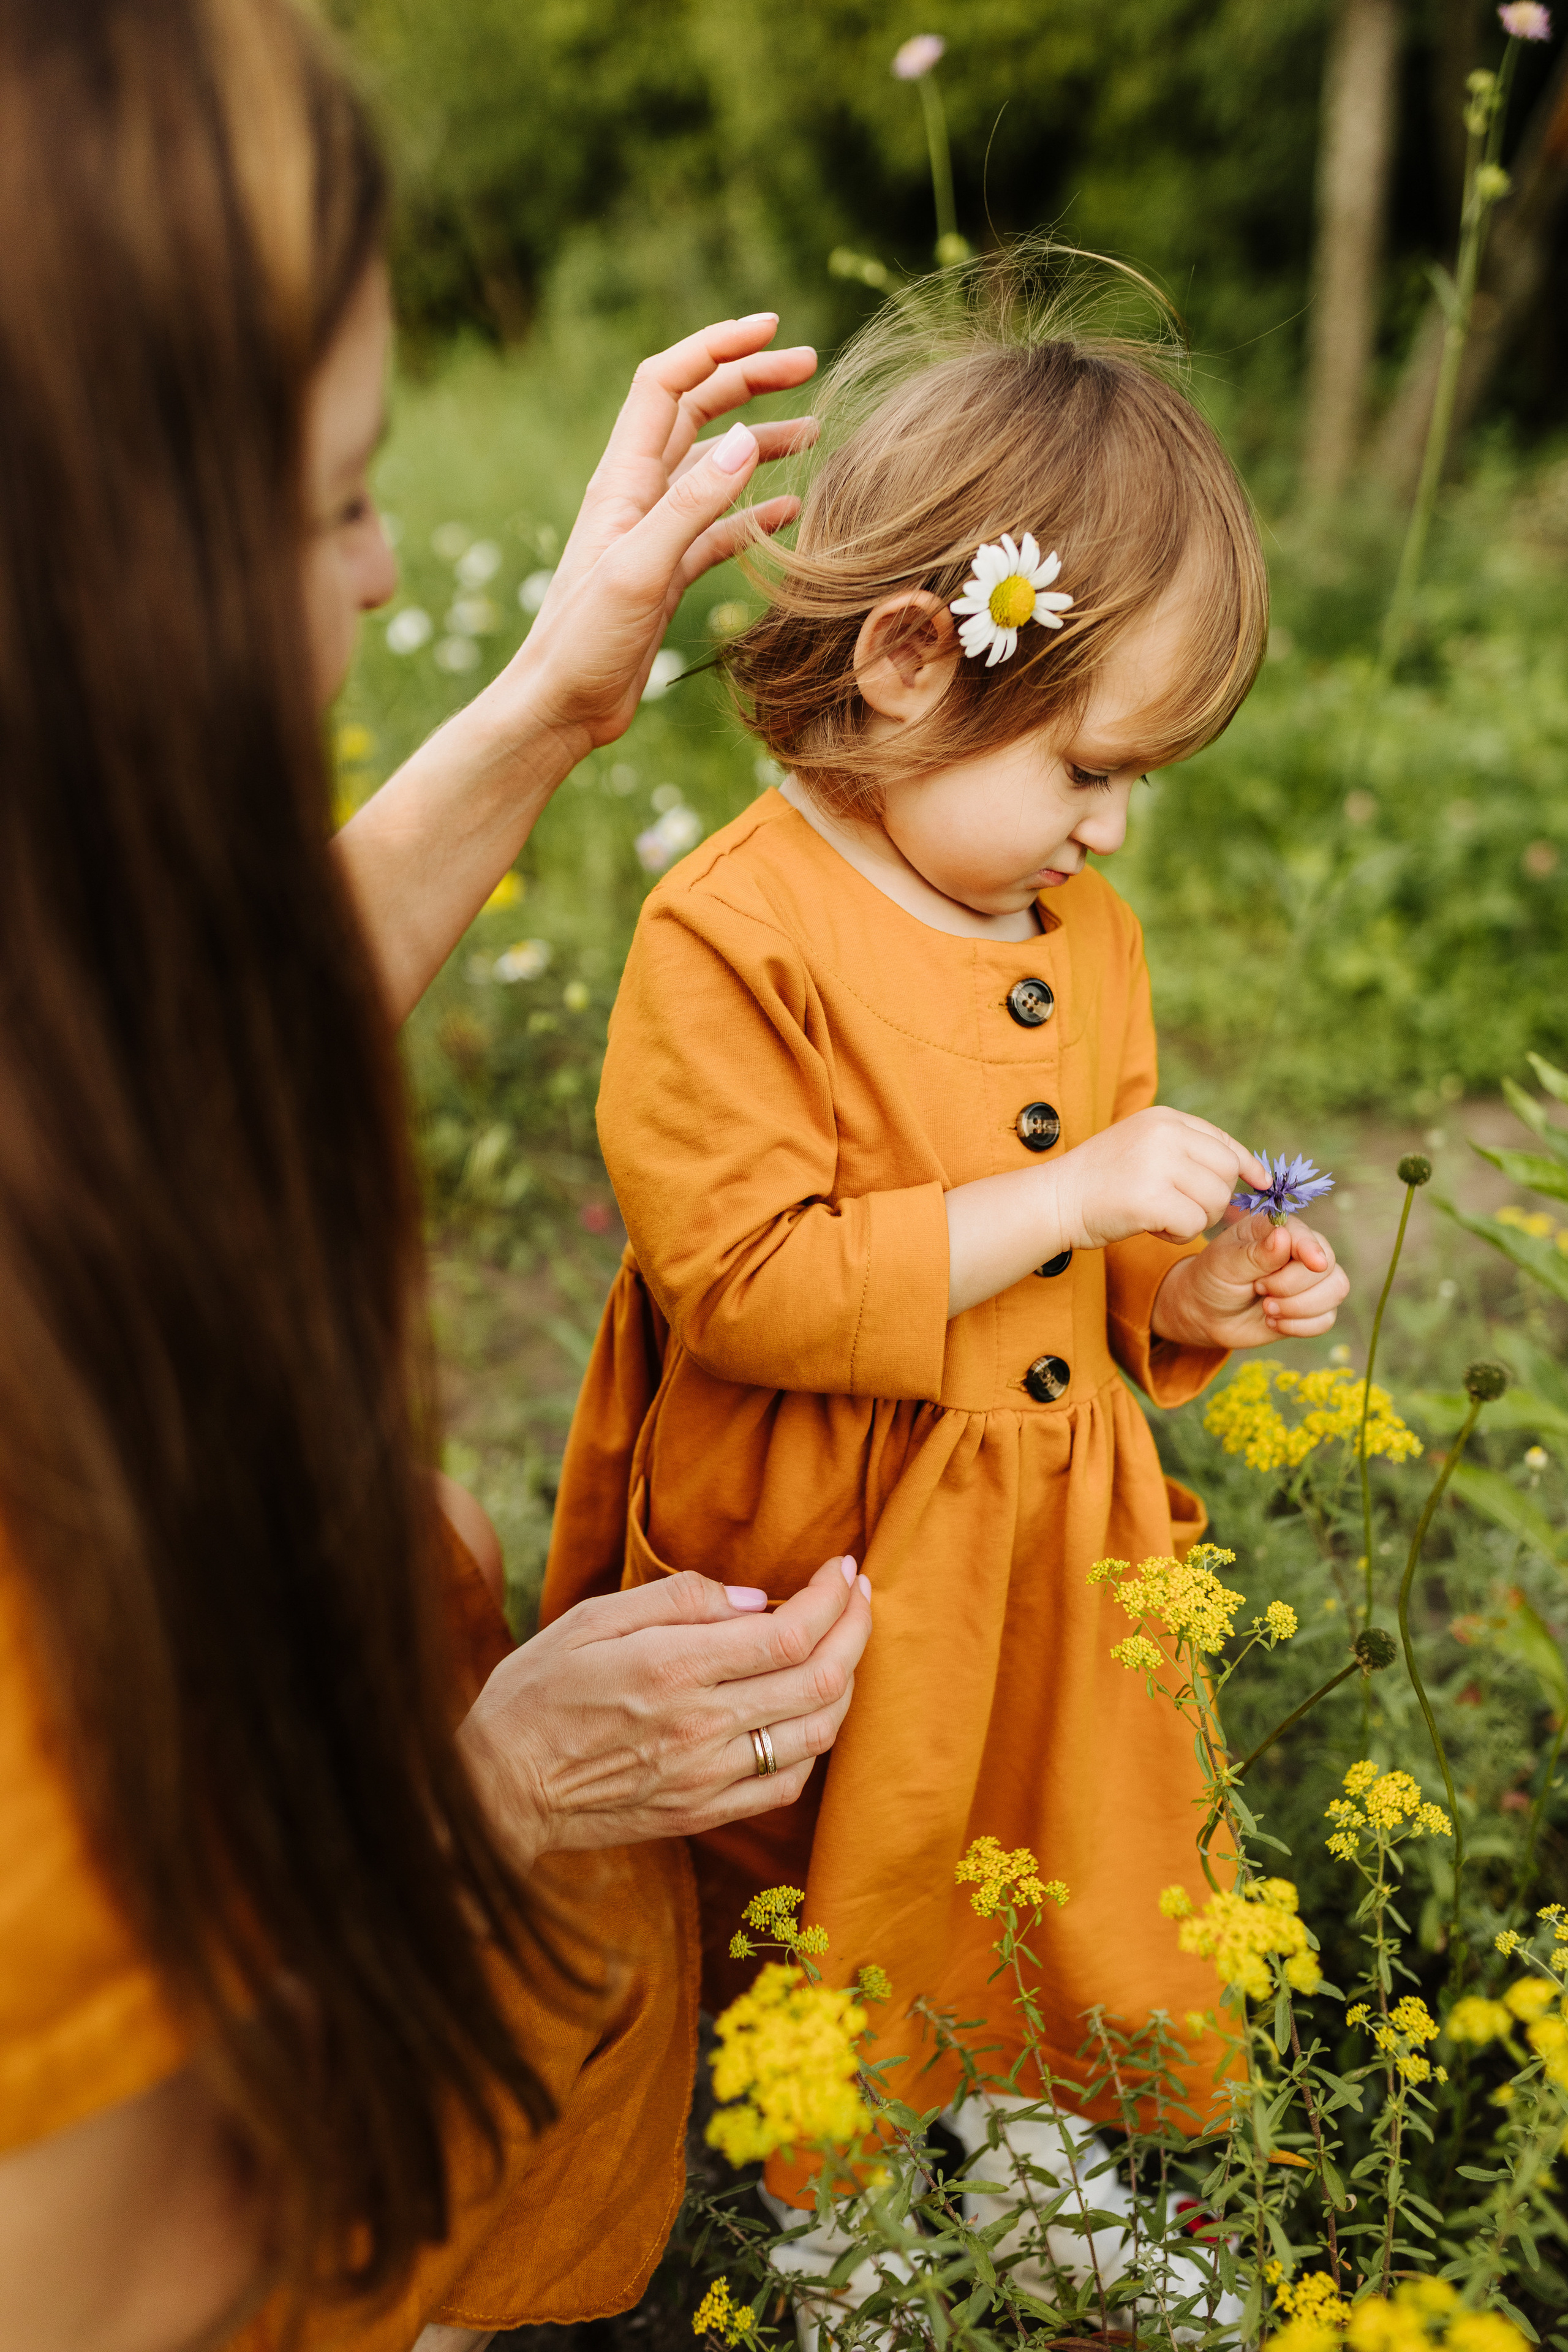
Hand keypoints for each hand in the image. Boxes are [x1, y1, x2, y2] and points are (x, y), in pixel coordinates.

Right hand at [456, 1555, 870, 1866]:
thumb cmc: (535, 1693)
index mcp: (674, 1667)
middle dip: (856, 1629)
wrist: (496, 1790)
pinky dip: (813, 1744)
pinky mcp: (704, 1812)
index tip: (843, 1568)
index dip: (833, 1596)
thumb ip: (677, 1600)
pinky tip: (808, 1715)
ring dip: (846, 1685)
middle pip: (820, 1679)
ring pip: (816, 1733)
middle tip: (860, 1594)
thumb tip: (752, 1599)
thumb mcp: (590, 1620)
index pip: (791, 1630)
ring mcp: (708, 1776)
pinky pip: (787, 1784)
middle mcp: (702, 1725)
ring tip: (845, 1647)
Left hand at [512, 314, 817, 758]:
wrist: (560, 708)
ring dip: (760, 441)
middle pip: (697, 412)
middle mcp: (637, 495)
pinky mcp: (666, 572)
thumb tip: (742, 439)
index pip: (668, 384)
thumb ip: (690, 507)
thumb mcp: (638, 571)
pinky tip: (792, 508)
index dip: (715, 347)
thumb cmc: (583, 643)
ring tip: (815, 432)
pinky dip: (754, 509)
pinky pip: (717, 526)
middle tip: (809, 364)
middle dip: (748, 380)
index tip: (770, 329)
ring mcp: (653, 533)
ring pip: (713, 466)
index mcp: (623, 480)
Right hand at [1052, 1108, 1269, 1251]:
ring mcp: (1157, 1164)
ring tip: (1161, 1217)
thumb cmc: (1099, 1181)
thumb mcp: (1143, 1147)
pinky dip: (1178, 1235)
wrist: (1053, 1199)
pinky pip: (1193, 1225)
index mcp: (1164, 1118)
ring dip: (1195, 1220)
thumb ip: (1185, 1151)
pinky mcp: (1149, 1198)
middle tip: (1185, 1210)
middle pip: (1226, 1173)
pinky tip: (1152, 1227)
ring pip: (1214, 1201)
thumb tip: (1246, 1174)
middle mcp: (1164, 1134)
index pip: (1223, 1141)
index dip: (1247, 1165)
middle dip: (1215, 1199)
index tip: (1261, 1183)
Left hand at [1151, 1207, 1348, 1347]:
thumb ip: (1256, 1253)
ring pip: (1335, 1291)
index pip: (1308, 1236)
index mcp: (1278, 1230)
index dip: (1312, 1250)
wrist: (1205, 1313)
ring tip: (1267, 1308)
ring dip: (1299, 1307)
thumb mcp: (1225, 1263)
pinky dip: (1300, 1326)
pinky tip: (1273, 1322)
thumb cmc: (1213, 1278)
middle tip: (1258, 1288)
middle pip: (1327, 1266)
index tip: (1314, 1263)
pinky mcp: (1312, 1309)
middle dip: (1291, 1286)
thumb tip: (1284, 1237)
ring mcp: (1310, 1280)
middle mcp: (1301, 1251)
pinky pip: (1326, 1319)